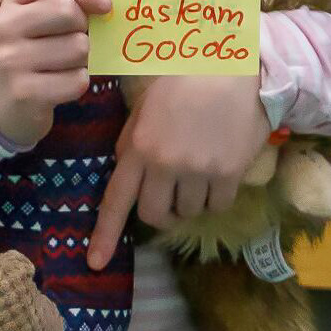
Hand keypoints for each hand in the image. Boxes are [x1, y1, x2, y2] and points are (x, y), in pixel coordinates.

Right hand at [0, 0, 109, 150]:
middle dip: (84, 28)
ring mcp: (11, 61)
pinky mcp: (25, 93)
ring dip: (82, 59)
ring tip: (63, 65)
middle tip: (73, 41)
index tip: (102, 5)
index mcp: (11, 3)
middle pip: (67, 10)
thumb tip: (106, 4)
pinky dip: (78, 83)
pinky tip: (60, 85)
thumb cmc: (30, 54)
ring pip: (78, 47)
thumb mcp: (36, 21)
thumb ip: (66, 2)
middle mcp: (5, 27)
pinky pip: (78, 80)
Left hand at [88, 74, 271, 267]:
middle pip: (155, 215)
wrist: (234, 66)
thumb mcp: (145, 108)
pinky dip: (217, 197)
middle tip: (172, 194)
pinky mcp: (229, 172)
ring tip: (200, 169)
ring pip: (189, 212)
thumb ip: (133, 145)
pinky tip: (220, 170)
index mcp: (138, 147)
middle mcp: (165, 164)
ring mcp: (198, 170)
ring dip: (192, 200)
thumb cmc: (185, 81)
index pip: (116, 200)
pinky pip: (218, 206)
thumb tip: (129, 179)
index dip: (105, 234)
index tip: (96, 263)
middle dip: (162, 211)